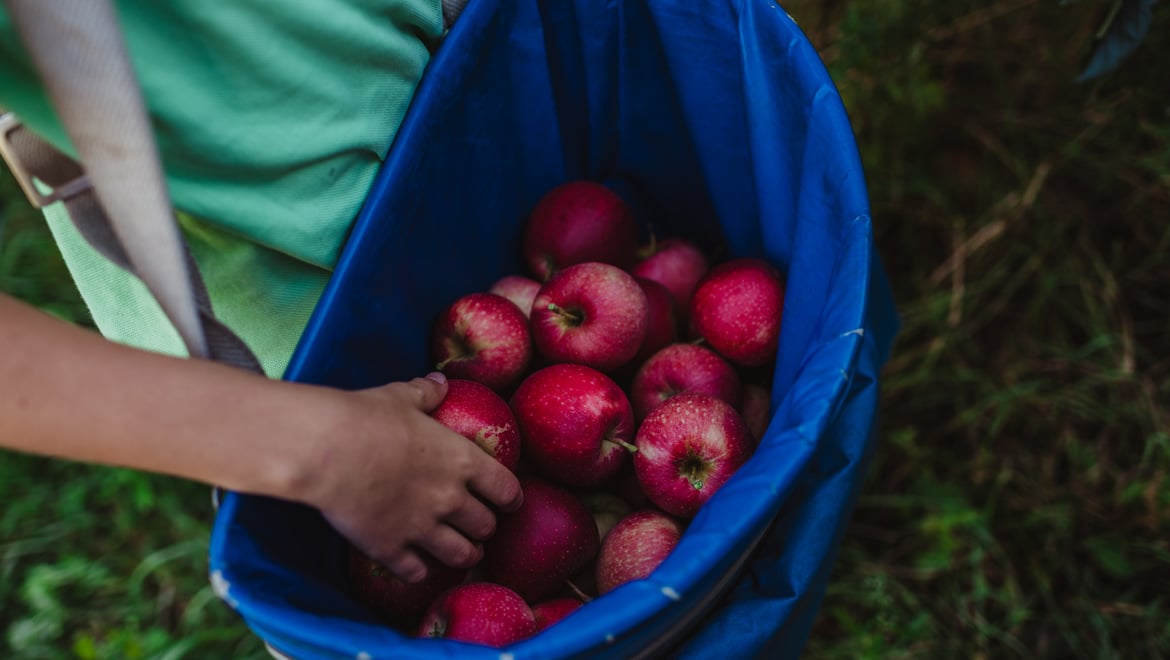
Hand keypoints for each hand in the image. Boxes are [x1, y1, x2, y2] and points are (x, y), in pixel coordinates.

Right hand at [299, 373, 522, 582]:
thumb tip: (439, 382)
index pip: (505, 488)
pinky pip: (416, 572)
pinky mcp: (391, 549)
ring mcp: (422, 528)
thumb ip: (425, 394)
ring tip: (463, 555)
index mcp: (461, 460)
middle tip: (480, 527)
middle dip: (485, 528)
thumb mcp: (401, 398)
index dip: (511, 498)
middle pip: (486, 526)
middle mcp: (450, 499)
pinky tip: (417, 568)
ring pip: (460, 555)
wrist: (327, 450)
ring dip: (465, 556)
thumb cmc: (367, 417)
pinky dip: (419, 572)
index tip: (510, 502)